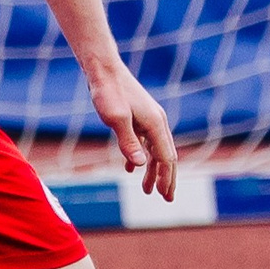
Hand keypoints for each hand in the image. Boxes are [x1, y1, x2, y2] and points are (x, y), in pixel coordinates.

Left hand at [89, 61, 176, 200]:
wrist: (103, 69)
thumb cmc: (108, 92)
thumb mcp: (116, 119)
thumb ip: (128, 142)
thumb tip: (141, 165)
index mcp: (155, 124)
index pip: (166, 158)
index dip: (166, 179)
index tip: (165, 196)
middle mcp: (157, 122)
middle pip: (166, 156)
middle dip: (166, 178)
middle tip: (166, 199)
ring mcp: (148, 119)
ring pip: (155, 150)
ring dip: (152, 170)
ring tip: (146, 190)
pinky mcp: (138, 116)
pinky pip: (144, 141)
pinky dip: (140, 157)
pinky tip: (131, 168)